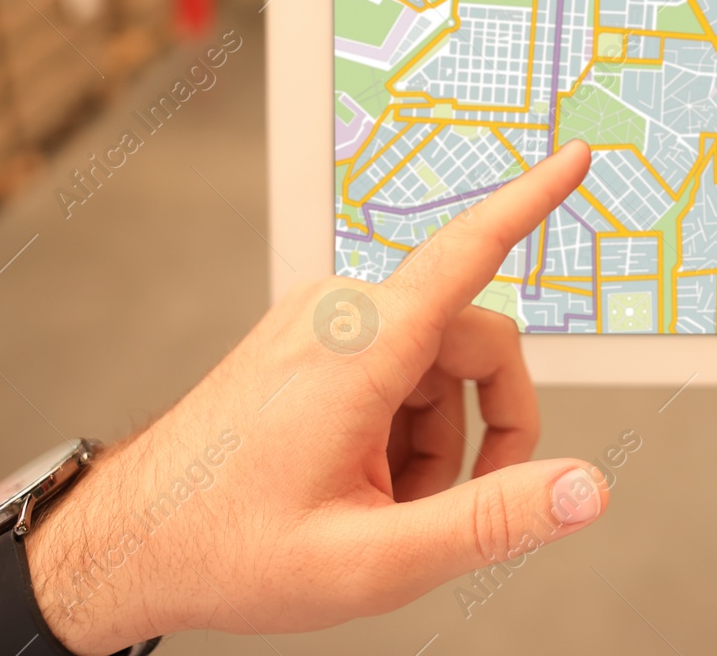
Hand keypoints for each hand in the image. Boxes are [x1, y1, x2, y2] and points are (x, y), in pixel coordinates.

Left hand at [0, 141, 605, 653]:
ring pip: (438, 364)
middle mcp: (341, 314)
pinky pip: (397, 368)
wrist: (128, 544)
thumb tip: (588, 488)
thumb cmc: (229, 550)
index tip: (576, 156)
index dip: (532, 203)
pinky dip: (406, 428)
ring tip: (391, 512)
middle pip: (475, 340)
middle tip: (464, 511)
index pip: (470, 252)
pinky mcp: (309, 343)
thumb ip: (491, 521)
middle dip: (491, 427)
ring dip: (442, 439)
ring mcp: (319, 324)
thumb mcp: (374, 559)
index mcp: (360, 347)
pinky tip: (367, 486)